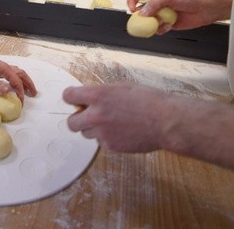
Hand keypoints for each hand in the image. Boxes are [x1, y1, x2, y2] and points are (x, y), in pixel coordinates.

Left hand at [0, 53, 37, 101]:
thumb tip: (8, 91)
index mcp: (5, 69)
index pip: (17, 81)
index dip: (21, 91)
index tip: (22, 100)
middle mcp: (6, 67)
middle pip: (22, 75)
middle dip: (29, 84)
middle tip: (34, 93)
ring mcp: (2, 68)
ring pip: (18, 74)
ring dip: (24, 82)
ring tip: (28, 90)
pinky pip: (12, 75)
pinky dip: (17, 80)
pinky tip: (14, 85)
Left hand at [63, 83, 177, 152]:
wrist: (165, 121)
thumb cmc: (148, 100)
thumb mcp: (121, 87)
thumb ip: (101, 93)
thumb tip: (89, 98)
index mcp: (97, 95)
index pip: (68, 96)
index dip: (71, 98)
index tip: (75, 99)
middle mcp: (95, 115)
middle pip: (70, 122)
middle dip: (77, 119)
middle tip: (87, 116)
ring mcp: (102, 133)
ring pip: (86, 134)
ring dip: (93, 129)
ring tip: (112, 123)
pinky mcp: (111, 146)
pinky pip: (101, 142)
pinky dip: (107, 138)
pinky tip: (122, 131)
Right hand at [126, 0, 232, 30]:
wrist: (206, 7)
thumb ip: (153, 4)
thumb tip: (141, 13)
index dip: (131, 1)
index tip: (132, 10)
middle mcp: (157, 3)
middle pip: (141, 10)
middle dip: (140, 17)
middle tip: (142, 22)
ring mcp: (163, 13)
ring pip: (149, 21)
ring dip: (152, 23)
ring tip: (161, 22)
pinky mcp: (168, 24)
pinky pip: (158, 29)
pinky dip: (161, 29)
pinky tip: (169, 25)